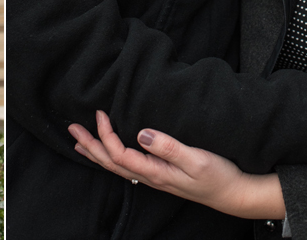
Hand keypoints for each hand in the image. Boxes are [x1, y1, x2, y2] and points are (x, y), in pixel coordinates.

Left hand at [68, 111, 284, 219]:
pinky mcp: (159, 175)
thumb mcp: (196, 159)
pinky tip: (108, 153)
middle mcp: (149, 177)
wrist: (234, 194)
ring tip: (79, 142)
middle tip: (72, 128)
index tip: (100, 113)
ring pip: (116, 166)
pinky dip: (111, 158)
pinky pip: (127, 167)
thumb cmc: (218, 176)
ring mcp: (153, 178)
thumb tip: (141, 133)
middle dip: (90, 145)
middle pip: (110, 162)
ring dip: (96, 153)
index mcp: (154, 172)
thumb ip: (169, 147)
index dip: (105, 134)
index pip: (119, 154)